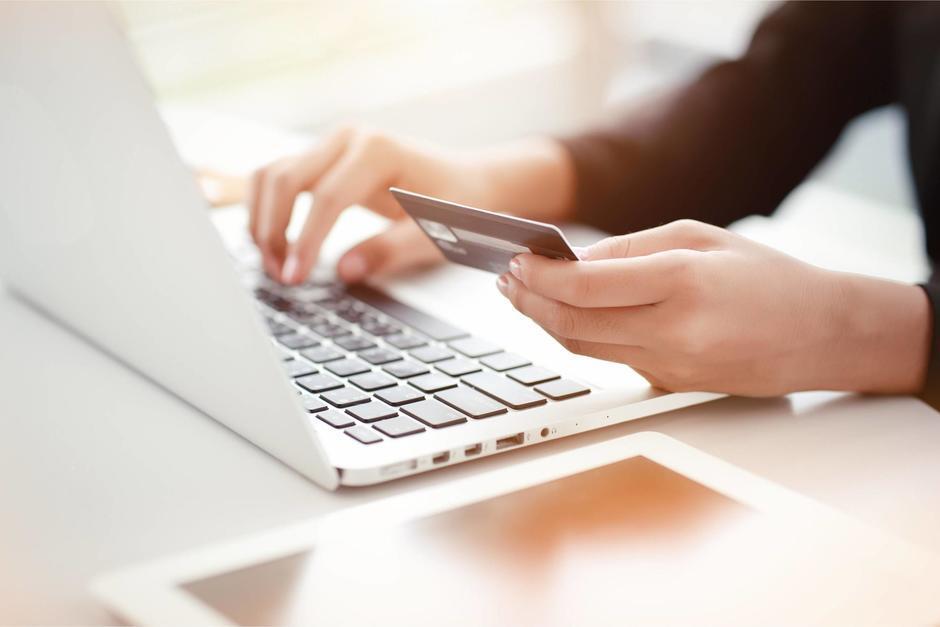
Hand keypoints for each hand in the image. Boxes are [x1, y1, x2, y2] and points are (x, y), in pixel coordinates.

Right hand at [249, 127, 573, 283]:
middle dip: (273, 231)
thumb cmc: (459, 205)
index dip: (306, 241)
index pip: (327, 198)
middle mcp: (348, 138)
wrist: (470, 181)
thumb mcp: (436, 232)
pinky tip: (273, 245)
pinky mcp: (322, 158)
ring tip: (274, 265)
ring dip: (262, 220)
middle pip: (285, 179)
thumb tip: (345, 271)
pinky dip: (266, 210)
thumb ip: (392, 250)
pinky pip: (278, 178)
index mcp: (378, 151)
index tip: (295, 277)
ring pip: (271, 175)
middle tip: (280, 277)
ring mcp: (331, 145)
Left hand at [497, 219, 929, 395]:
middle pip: (571, 324)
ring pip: (583, 348)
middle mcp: (672, 332)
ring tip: (521, 295)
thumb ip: (631, 248)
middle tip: (504, 279)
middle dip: (528, 300)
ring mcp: (670, 367)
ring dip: (544, 321)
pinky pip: (610, 360)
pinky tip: (563, 316)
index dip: (539, 275)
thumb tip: (573, 261)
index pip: (584, 286)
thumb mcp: (700, 238)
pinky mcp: (670, 386)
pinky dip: (578, 337)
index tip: (514, 259)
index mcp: (681, 283)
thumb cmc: (767, 277)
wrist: (823, 334)